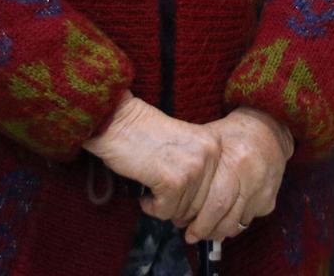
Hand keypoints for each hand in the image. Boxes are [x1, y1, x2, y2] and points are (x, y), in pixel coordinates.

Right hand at [83, 93, 220, 225]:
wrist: (119, 120)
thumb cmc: (145, 133)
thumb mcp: (186, 144)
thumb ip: (200, 169)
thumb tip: (204, 213)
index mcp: (214, 144)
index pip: (215, 192)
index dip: (192, 199)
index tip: (174, 191)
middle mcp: (209, 154)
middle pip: (200, 205)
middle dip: (176, 205)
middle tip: (159, 190)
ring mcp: (193, 167)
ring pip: (182, 211)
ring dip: (162, 205)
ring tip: (150, 184)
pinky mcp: (173, 181)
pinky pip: (165, 212)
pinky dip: (150, 206)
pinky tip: (144, 188)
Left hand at [184, 107, 293, 243]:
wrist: (269, 130)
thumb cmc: (233, 133)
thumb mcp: (211, 138)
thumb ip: (196, 163)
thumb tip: (171, 188)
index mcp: (235, 160)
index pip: (215, 202)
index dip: (197, 220)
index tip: (181, 224)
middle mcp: (252, 178)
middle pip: (226, 218)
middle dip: (205, 231)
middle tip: (190, 234)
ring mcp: (263, 192)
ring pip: (237, 225)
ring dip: (218, 232)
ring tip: (203, 230)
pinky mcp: (269, 201)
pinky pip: (247, 221)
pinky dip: (233, 225)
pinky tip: (221, 221)